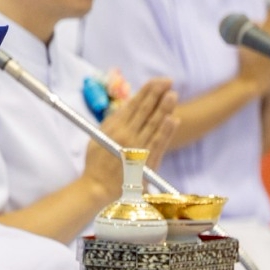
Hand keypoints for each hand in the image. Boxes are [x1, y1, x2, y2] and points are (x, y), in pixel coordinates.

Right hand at [86, 78, 178, 196]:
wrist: (99, 188)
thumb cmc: (97, 163)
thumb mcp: (97, 138)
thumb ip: (110, 123)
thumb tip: (125, 108)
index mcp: (113, 129)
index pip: (132, 105)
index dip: (145, 92)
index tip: (156, 82)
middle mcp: (126, 136)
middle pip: (144, 111)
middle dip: (156, 94)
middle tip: (167, 81)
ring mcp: (138, 149)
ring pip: (152, 124)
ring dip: (163, 109)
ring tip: (172, 95)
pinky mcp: (146, 161)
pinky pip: (158, 144)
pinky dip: (166, 132)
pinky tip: (172, 119)